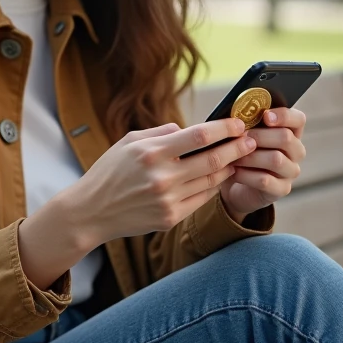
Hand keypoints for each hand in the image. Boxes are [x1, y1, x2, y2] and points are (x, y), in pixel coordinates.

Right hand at [66, 119, 257, 247]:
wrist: (91, 211)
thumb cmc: (109, 171)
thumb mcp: (129, 141)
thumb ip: (160, 133)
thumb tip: (188, 129)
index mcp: (151, 152)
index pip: (199, 136)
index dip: (224, 129)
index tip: (238, 124)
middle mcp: (162, 177)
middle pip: (212, 160)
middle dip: (237, 148)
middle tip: (251, 140)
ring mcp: (168, 200)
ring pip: (211, 181)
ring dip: (229, 168)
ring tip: (239, 157)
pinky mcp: (170, 218)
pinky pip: (201, 199)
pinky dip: (213, 186)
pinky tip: (220, 177)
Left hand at [219, 107, 306, 222]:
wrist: (236, 186)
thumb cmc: (242, 153)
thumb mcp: (244, 135)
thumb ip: (246, 123)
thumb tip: (236, 114)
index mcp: (291, 132)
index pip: (298, 119)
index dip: (284, 116)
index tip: (265, 115)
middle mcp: (296, 151)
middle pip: (286, 138)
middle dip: (260, 136)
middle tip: (240, 136)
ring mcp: (291, 171)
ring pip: (276, 159)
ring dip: (251, 156)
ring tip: (232, 155)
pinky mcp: (282, 189)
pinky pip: (265, 180)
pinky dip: (246, 174)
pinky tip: (234, 171)